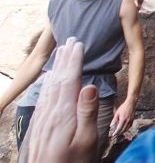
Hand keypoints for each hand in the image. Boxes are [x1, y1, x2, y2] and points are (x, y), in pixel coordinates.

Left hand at [27, 38, 98, 162]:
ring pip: (49, 87)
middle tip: (70, 40)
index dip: (74, 61)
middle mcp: (51, 113)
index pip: (69, 80)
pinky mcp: (40, 126)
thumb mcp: (87, 140)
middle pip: (58, 79)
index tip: (78, 44)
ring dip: (56, 68)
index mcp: (64, 114)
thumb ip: (87, 112)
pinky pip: (44, 98)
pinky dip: (48, 83)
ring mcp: (43, 120)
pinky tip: (50, 81)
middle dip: (64, 59)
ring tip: (60, 53)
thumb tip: (88, 86)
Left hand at [109, 99, 134, 136]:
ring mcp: (131, 120)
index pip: (119, 128)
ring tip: (119, 133)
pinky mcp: (133, 119)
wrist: (131, 103)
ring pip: (127, 129)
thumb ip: (114, 120)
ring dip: (123, 132)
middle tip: (115, 135)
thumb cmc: (123, 107)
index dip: (116, 132)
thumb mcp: (117, 113)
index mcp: (123, 119)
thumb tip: (111, 126)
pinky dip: (126, 129)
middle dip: (119, 133)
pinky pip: (130, 126)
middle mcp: (127, 121)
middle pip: (123, 130)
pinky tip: (124, 129)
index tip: (113, 135)